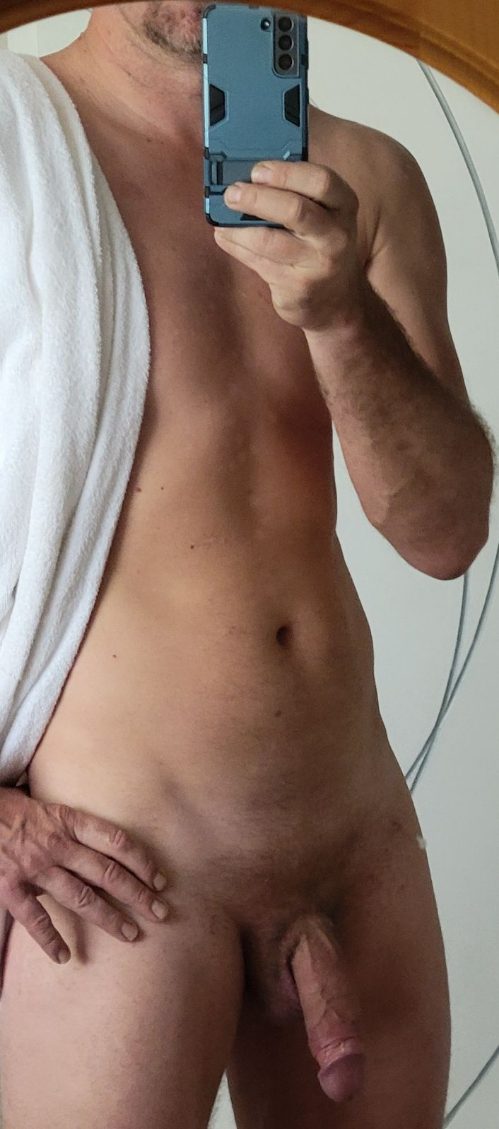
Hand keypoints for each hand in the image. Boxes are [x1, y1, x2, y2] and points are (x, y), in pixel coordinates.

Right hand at [0, 788, 169, 964]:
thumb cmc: (13, 808)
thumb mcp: (50, 809)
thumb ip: (74, 830)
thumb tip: (106, 851)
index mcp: (69, 821)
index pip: (116, 841)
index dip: (142, 861)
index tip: (160, 880)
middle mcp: (57, 844)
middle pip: (108, 872)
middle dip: (138, 894)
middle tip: (160, 912)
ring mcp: (34, 867)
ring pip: (81, 897)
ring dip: (109, 918)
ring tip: (130, 934)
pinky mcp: (10, 887)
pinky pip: (35, 918)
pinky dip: (50, 939)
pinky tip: (65, 956)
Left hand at [213, 159, 366, 332]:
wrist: (336, 299)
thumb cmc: (319, 242)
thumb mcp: (322, 212)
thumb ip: (294, 191)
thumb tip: (246, 174)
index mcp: (343, 205)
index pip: (321, 181)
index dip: (286, 173)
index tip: (257, 170)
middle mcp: (335, 235)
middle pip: (295, 211)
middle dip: (257, 199)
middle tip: (232, 193)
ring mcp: (317, 265)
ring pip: (269, 241)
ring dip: (238, 228)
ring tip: (221, 218)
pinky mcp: (297, 288)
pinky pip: (258, 263)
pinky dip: (236, 247)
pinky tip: (225, 236)